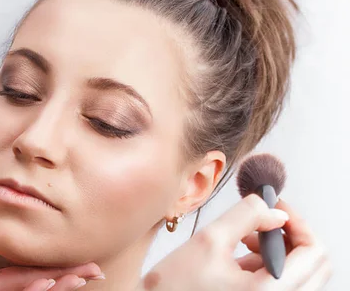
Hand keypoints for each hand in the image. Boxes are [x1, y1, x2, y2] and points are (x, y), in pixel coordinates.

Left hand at [0, 211, 103, 290]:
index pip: (15, 270)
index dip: (41, 265)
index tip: (60, 258)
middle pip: (33, 282)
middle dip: (64, 275)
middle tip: (92, 268)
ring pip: (32, 290)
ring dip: (62, 282)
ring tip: (90, 273)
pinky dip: (41, 288)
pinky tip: (62, 280)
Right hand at [139, 195, 330, 290]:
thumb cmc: (173, 287)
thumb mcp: (209, 240)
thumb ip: (246, 216)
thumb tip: (274, 208)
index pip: (313, 252)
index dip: (297, 220)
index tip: (275, 205)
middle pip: (314, 264)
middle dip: (291, 233)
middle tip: (266, 216)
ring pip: (300, 273)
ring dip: (280, 248)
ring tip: (245, 236)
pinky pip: (284, 283)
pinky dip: (270, 263)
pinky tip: (241, 253)